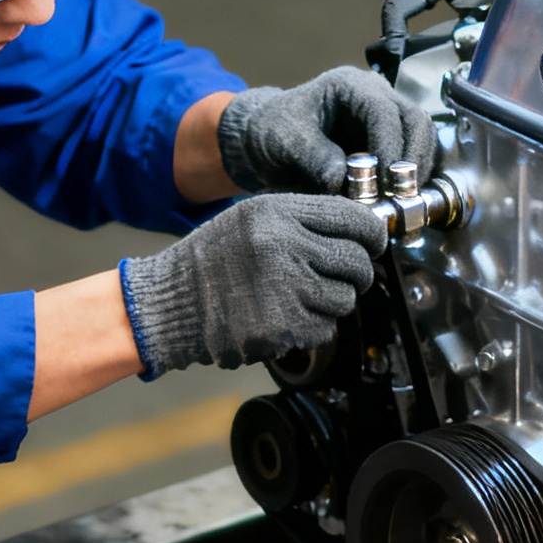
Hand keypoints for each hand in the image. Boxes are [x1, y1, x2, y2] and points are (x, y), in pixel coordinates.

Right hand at [121, 195, 386, 372]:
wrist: (171, 303)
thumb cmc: (214, 261)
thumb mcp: (252, 219)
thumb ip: (302, 221)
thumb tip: (359, 233)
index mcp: (277, 212)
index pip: (353, 219)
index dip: (372, 236)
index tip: (372, 246)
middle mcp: (282, 245)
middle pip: (356, 263)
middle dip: (355, 275)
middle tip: (339, 279)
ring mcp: (282, 288)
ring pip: (344, 300)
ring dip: (330, 304)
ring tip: (297, 298)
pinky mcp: (280, 327)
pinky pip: (324, 330)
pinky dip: (311, 329)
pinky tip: (283, 318)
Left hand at [218, 67, 437, 194]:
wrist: (267, 140)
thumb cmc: (273, 131)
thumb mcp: (286, 141)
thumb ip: (316, 159)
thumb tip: (344, 181)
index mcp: (349, 85)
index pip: (384, 112)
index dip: (390, 146)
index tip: (386, 181)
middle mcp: (375, 96)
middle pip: (415, 121)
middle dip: (414, 159)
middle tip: (402, 194)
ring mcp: (385, 118)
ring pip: (421, 139)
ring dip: (417, 171)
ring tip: (402, 201)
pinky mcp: (388, 141)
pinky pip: (413, 156)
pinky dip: (411, 179)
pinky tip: (400, 200)